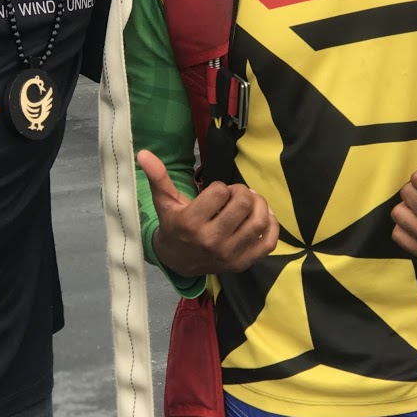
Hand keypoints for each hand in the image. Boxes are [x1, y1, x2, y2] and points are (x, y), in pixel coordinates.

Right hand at [138, 148, 277, 276]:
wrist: (178, 262)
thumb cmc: (174, 226)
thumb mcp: (165, 202)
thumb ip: (158, 177)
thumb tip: (144, 153)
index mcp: (191, 223)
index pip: (219, 192)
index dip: (220, 187)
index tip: (214, 193)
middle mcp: (211, 241)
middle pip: (242, 204)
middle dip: (241, 192)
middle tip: (235, 194)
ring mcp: (229, 254)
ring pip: (259, 221)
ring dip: (259, 204)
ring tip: (250, 202)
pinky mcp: (243, 263)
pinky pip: (268, 243)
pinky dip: (272, 226)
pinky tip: (264, 216)